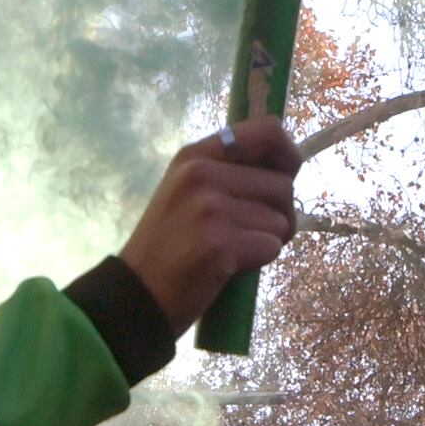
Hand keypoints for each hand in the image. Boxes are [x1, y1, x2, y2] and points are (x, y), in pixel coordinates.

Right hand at [117, 118, 299, 327]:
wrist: (136, 294)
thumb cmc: (169, 246)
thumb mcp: (188, 192)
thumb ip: (228, 174)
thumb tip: (286, 170)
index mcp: (195, 155)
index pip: (266, 131)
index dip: (288, 154)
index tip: (287, 176)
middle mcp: (201, 173)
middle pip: (282, 185)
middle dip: (281, 215)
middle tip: (253, 234)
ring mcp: (209, 207)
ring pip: (281, 220)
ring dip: (269, 241)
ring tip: (235, 251)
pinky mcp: (219, 242)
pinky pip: (272, 247)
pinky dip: (259, 261)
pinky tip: (228, 267)